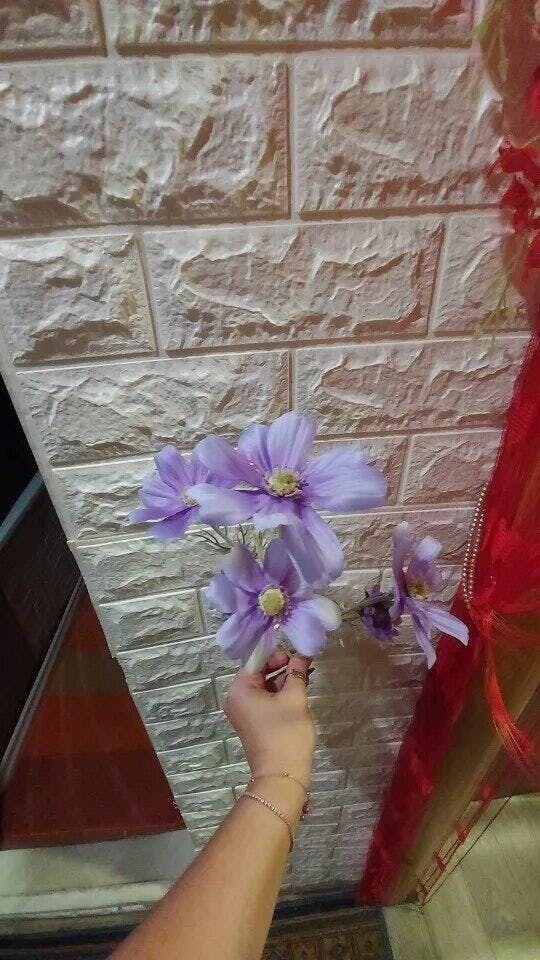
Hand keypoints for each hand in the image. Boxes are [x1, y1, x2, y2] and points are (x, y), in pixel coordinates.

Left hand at [224, 652, 315, 788]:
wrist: (282, 776)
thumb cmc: (286, 734)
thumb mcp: (294, 699)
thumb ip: (296, 674)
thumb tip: (301, 656)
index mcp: (240, 689)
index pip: (256, 659)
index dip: (277, 654)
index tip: (297, 655)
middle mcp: (236, 698)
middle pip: (259, 672)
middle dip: (282, 666)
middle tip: (305, 665)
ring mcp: (244, 711)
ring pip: (264, 686)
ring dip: (283, 680)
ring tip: (306, 676)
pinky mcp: (253, 721)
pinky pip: (265, 699)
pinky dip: (280, 693)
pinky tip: (298, 690)